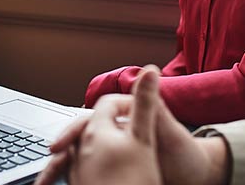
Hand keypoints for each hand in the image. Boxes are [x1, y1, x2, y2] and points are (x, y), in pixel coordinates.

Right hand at [36, 66, 229, 184]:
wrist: (195, 177)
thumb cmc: (185, 152)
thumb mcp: (170, 129)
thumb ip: (154, 105)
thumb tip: (149, 70)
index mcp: (125, 120)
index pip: (90, 121)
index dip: (74, 131)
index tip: (60, 146)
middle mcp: (117, 134)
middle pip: (81, 140)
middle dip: (63, 153)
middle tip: (49, 169)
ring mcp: (115, 153)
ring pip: (80, 158)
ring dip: (65, 167)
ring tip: (50, 180)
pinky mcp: (115, 170)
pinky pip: (89, 173)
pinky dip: (75, 178)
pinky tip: (66, 184)